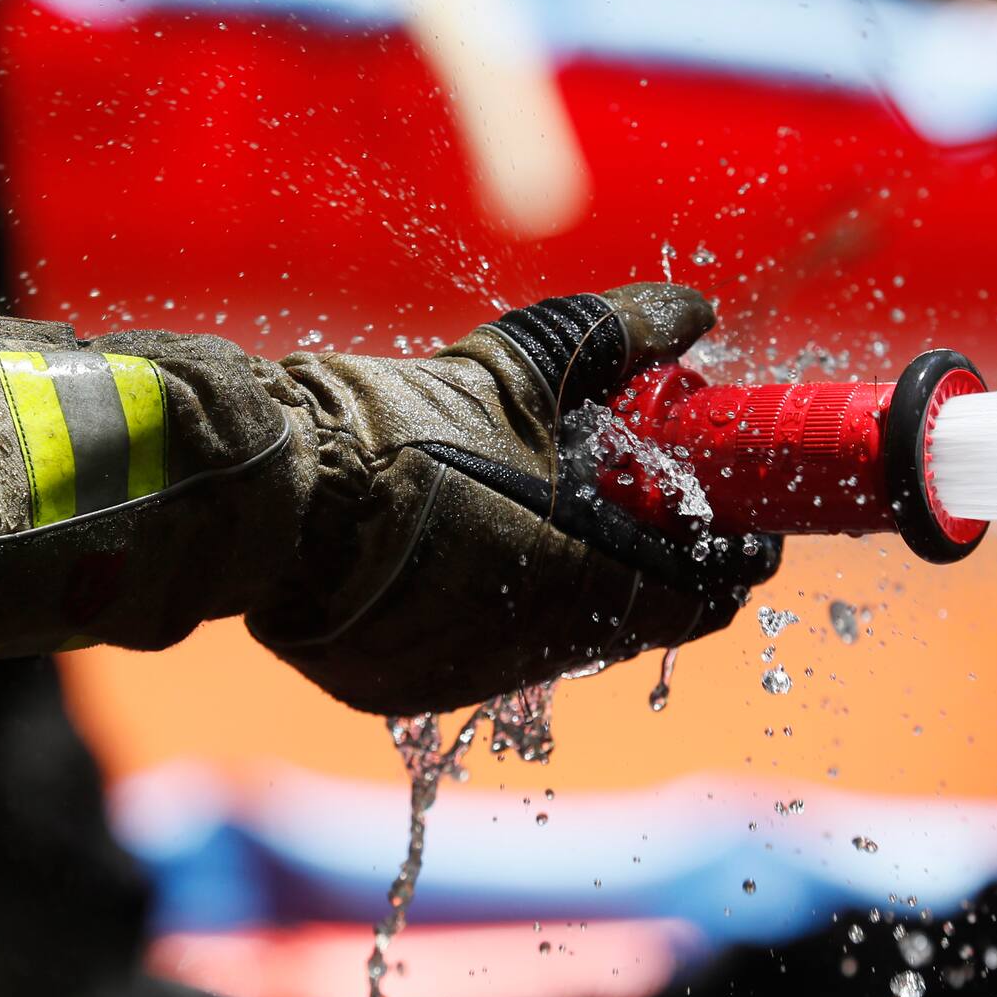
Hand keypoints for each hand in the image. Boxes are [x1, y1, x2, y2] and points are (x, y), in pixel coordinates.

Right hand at [248, 282, 781, 713]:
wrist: (271, 493)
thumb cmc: (402, 433)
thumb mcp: (516, 368)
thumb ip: (616, 336)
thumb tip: (690, 309)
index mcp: (584, 584)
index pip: (703, 600)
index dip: (726, 557)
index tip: (724, 521)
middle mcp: (532, 654)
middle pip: (622, 617)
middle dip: (633, 561)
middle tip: (611, 500)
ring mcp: (460, 678)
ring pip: (541, 637)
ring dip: (552, 584)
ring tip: (516, 514)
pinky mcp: (396, 687)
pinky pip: (466, 649)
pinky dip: (477, 605)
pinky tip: (443, 550)